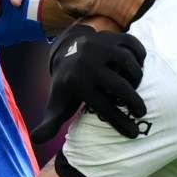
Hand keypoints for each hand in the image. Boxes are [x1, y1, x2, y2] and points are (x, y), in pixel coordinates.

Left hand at [32, 23, 147, 144]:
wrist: (67, 51)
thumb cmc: (68, 85)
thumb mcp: (57, 105)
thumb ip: (49, 124)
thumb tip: (35, 140)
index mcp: (77, 83)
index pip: (104, 107)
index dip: (121, 123)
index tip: (134, 133)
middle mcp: (88, 64)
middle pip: (119, 87)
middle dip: (134, 103)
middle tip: (141, 112)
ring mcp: (100, 47)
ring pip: (128, 64)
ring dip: (137, 78)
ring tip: (137, 89)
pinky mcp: (110, 36)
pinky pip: (133, 45)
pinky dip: (140, 56)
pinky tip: (138, 67)